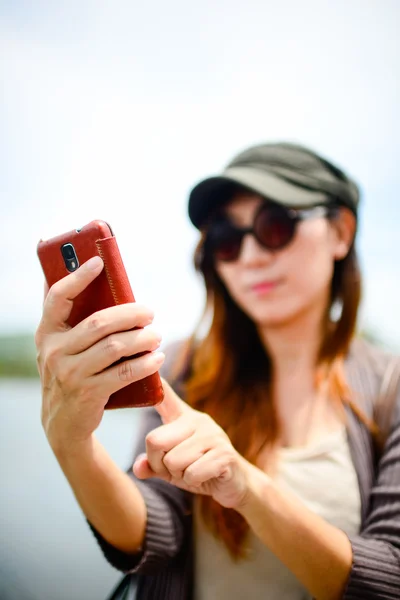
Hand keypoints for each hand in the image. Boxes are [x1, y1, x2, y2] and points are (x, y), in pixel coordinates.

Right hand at [35, 256, 163, 453]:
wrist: (63, 423)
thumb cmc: (70, 373)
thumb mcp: (62, 348)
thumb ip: (73, 321)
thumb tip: (99, 284)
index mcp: (47, 333)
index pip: (57, 298)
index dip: (77, 277)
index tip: (99, 262)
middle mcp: (54, 352)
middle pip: (99, 323)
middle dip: (130, 314)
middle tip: (150, 313)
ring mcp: (70, 374)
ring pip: (114, 347)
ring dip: (142, 339)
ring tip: (156, 335)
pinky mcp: (88, 393)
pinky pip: (123, 373)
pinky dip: (145, 364)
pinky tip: (157, 358)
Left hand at [133, 379, 252, 509]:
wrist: (236, 483)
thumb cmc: (199, 470)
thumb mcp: (171, 468)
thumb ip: (152, 466)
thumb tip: (138, 468)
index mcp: (183, 418)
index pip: (165, 398)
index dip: (156, 384)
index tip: (150, 363)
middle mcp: (197, 420)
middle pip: (154, 440)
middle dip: (158, 463)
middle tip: (174, 469)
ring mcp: (212, 435)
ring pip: (172, 460)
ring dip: (177, 475)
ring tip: (192, 471)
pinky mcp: (224, 454)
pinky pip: (191, 473)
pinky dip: (193, 482)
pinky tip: (205, 477)